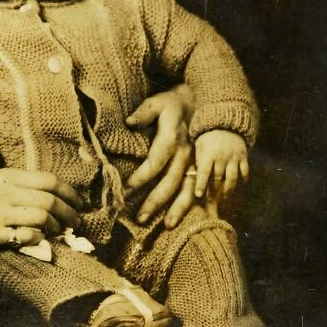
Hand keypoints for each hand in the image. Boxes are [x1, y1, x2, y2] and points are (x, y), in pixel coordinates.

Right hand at [0, 168, 82, 250]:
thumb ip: (20, 183)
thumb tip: (53, 193)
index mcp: (8, 176)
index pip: (48, 180)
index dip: (69, 191)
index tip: (79, 202)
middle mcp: (6, 192)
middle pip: (49, 200)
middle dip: (69, 212)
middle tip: (76, 222)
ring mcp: (0, 212)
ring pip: (41, 217)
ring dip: (56, 226)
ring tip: (58, 231)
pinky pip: (26, 235)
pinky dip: (38, 237)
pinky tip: (39, 238)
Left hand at [124, 85, 195, 226]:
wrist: (197, 101)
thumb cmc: (171, 104)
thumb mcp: (157, 102)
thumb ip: (144, 112)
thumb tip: (129, 122)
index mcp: (172, 138)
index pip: (155, 162)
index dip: (140, 177)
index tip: (126, 189)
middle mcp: (185, 152)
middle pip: (171, 181)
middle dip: (155, 201)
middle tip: (139, 218)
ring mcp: (195, 161)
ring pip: (189, 189)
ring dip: (178, 208)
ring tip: (167, 225)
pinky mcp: (200, 165)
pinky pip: (197, 188)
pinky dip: (191, 204)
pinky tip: (184, 216)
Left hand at [195, 129, 248, 198]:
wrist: (224, 124)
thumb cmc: (208, 138)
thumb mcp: (199, 146)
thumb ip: (198, 161)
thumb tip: (195, 177)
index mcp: (208, 154)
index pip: (204, 172)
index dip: (201, 185)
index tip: (199, 195)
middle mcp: (221, 157)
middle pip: (218, 178)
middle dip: (214, 191)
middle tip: (211, 200)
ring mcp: (233, 157)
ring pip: (232, 178)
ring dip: (229, 189)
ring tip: (225, 196)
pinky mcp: (243, 156)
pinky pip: (245, 171)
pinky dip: (243, 180)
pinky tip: (240, 185)